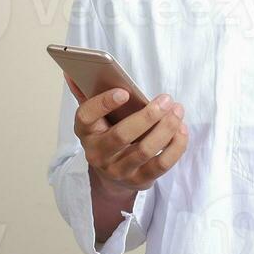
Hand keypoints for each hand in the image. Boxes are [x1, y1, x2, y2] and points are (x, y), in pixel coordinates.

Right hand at [68, 78, 188, 196]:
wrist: (111, 175)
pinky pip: (162, 164)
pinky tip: (182, 129)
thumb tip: (71, 72)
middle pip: (121, 135)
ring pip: (145, 150)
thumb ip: (86, 93)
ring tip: (177, 110)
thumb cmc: (107, 134)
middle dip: (147, 116)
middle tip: (166, 99)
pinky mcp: (139, 180)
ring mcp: (119, 170)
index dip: (103, 103)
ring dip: (166, 128)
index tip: (124, 91)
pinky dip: (176, 146)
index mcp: (86, 131)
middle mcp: (98, 153)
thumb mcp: (95, 117)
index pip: (86, 116)